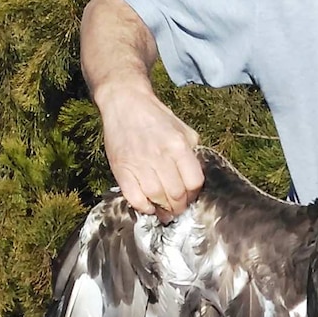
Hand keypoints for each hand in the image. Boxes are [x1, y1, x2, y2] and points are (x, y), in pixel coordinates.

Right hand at [95, 83, 203, 217]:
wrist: (125, 105)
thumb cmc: (157, 118)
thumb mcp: (183, 130)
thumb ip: (192, 152)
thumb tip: (196, 178)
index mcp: (178, 146)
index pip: (194, 182)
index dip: (194, 195)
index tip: (191, 197)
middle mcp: (160, 156)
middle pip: (176, 194)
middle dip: (180, 207)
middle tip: (178, 209)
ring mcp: (139, 164)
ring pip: (156, 198)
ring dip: (163, 209)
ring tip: (166, 211)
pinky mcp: (121, 170)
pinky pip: (134, 198)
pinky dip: (143, 207)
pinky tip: (149, 206)